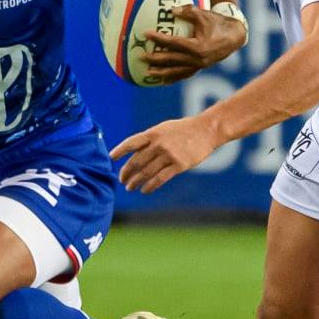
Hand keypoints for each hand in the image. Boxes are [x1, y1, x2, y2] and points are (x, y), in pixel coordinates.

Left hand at [110, 115, 224, 193]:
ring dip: (135, 181)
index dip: (120, 151)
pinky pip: (160, 179)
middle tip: (121, 179)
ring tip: (129, 187)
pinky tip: (144, 190)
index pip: (131, 143)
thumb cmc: (183, 130)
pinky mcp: (179, 165)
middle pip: (137, 162)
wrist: (206, 130)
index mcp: (153, 134)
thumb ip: (149, 139)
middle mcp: (159, 144)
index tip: (111, 158)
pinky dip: (150, 186)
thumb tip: (133, 152)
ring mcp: (169, 155)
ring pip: (146, 172)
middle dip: (126, 172)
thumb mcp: (163, 128)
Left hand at [139, 4, 248, 82]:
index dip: (158, 39)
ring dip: (161, 72)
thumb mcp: (203, 14)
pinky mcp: (201, 68)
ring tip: (148, 72)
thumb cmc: (218, 23)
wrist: (235, 36)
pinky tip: (163, 80)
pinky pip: (184, 74)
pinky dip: (173, 77)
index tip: (146, 34)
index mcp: (198, 47)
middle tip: (141, 56)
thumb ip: (187, 11)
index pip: (173, 43)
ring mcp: (199, 66)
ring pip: (177, 71)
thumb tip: (170, 10)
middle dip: (155, 59)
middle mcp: (198, 59)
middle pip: (172, 60)